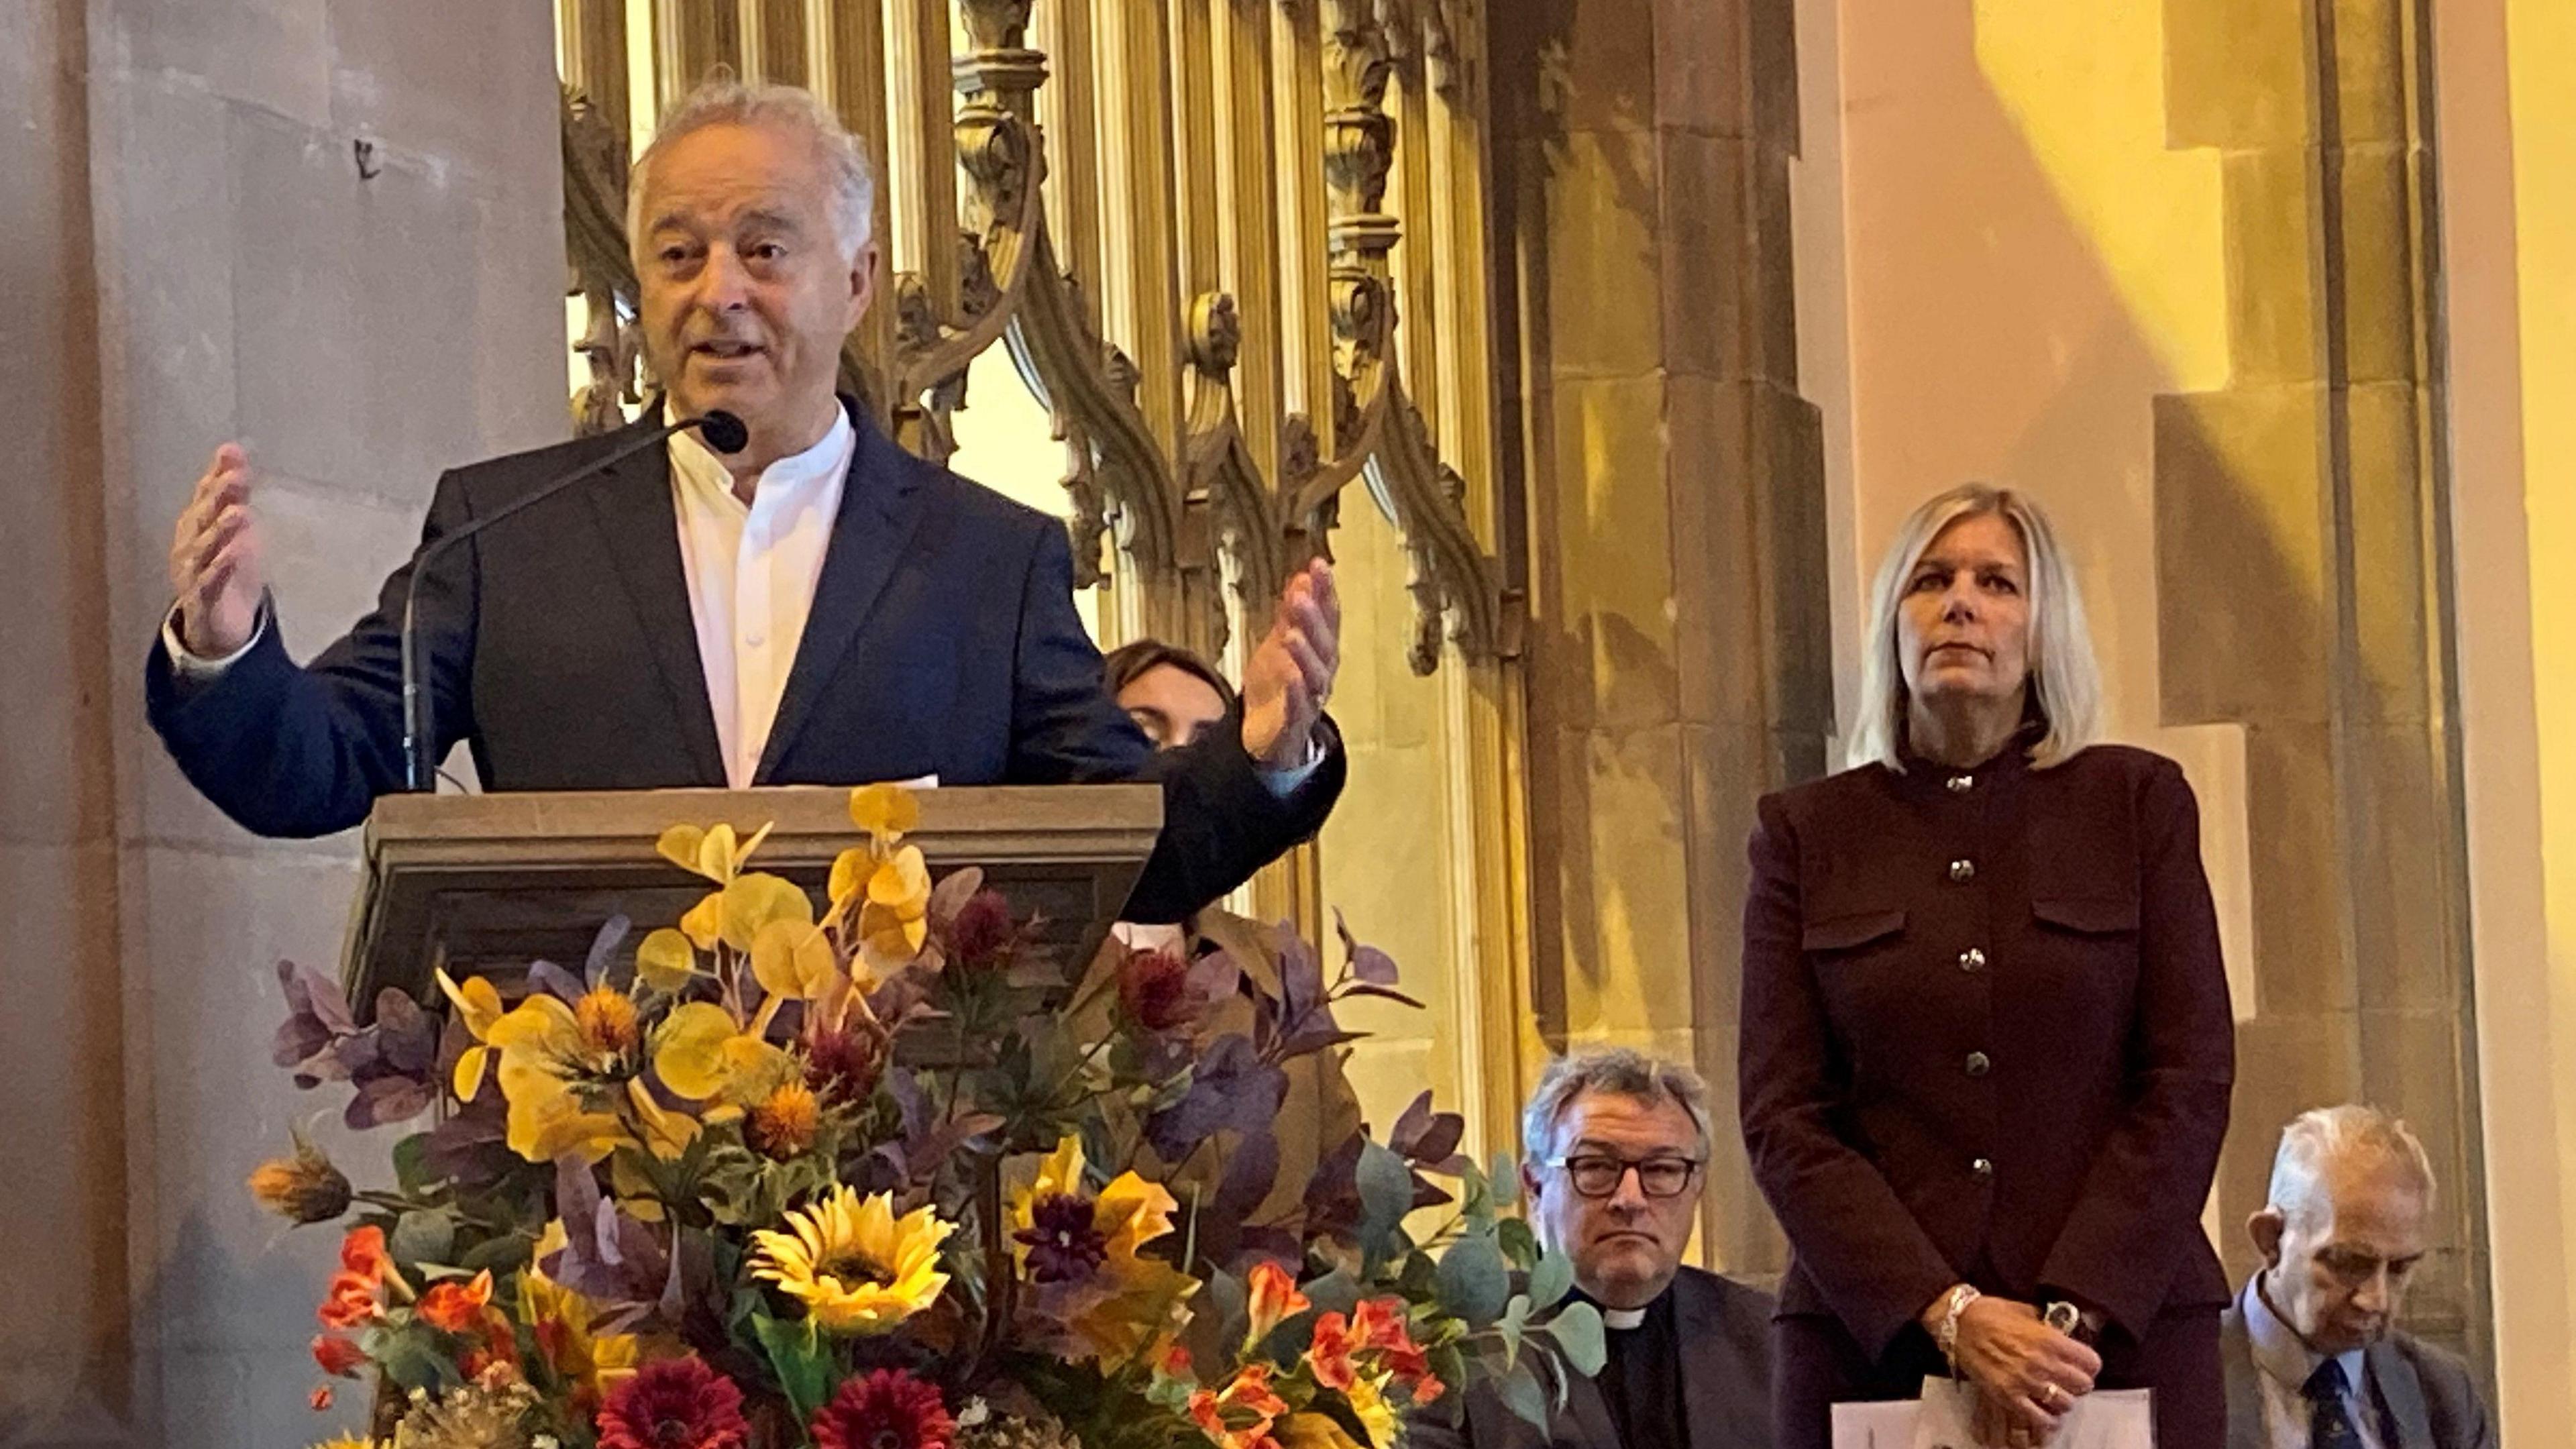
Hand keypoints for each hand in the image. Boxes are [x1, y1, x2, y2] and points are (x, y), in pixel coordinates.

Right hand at [168, 443, 265, 656]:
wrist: (217, 622)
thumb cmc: (226, 565)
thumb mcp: (235, 526)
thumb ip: (233, 490)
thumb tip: (232, 448)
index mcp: (197, 524)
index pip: (206, 495)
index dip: (218, 475)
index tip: (233, 453)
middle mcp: (189, 545)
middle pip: (203, 518)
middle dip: (218, 497)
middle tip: (235, 478)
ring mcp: (193, 572)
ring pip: (204, 549)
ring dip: (220, 531)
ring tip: (238, 512)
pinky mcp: (203, 600)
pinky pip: (209, 583)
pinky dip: (220, 568)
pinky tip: (232, 554)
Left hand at [1240, 560, 1339, 768]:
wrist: (1268, 736)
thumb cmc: (1278, 686)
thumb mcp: (1280, 642)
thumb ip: (1291, 612)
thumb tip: (1302, 576)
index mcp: (1321, 650)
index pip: (1327, 617)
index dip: (1324, 591)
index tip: (1318, 565)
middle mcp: (1323, 672)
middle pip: (1323, 643)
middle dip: (1314, 618)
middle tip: (1301, 595)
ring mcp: (1311, 699)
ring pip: (1314, 674)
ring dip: (1305, 653)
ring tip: (1292, 633)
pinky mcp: (1294, 722)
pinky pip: (1299, 707)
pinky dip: (1297, 692)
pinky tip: (1292, 676)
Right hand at [1946, 1297, 2098, 1445]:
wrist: (1958, 1323)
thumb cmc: (1992, 1313)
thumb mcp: (2027, 1312)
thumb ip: (2049, 1328)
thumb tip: (2064, 1335)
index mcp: (2051, 1339)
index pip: (2091, 1362)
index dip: (2089, 1364)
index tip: (2083, 1364)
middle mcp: (2043, 1362)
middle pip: (2083, 1385)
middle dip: (2079, 1383)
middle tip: (2069, 1380)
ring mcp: (2026, 1382)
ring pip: (2065, 1404)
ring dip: (2063, 1400)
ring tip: (2055, 1394)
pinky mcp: (2008, 1396)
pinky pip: (2039, 1418)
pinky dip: (2047, 1419)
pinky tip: (2044, 1411)